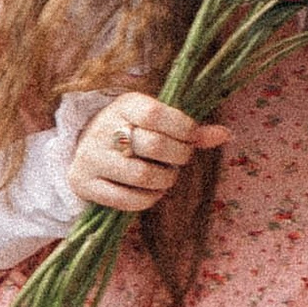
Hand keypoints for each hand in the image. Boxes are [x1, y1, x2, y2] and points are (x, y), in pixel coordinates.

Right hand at [68, 94, 226, 215]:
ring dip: (165, 180)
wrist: (81, 150)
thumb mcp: (154, 122)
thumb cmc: (130, 132)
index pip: (154, 113)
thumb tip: (226, 134)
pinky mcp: (86, 184)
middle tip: (181, 158)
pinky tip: (153, 192)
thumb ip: (188, 130)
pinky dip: (148, 200)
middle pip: (153, 145)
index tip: (191, 136)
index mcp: (123, 106)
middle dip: (179, 156)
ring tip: (167, 176)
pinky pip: (126, 200)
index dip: (182, 127)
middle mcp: (103, 129)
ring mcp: (92, 158)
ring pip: (142, 175)